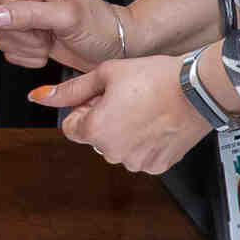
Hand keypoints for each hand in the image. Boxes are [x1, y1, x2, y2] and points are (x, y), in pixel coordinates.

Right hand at [0, 0, 125, 72]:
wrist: (117, 47)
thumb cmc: (101, 27)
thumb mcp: (66, 17)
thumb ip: (27, 14)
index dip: (11, 19)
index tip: (36, 27)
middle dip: (22, 36)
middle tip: (47, 35)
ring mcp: (26, 14)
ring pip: (1, 37)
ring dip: (26, 48)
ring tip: (50, 42)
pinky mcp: (28, 33)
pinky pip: (9, 49)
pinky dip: (27, 56)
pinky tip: (47, 50)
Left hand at [35, 57, 208, 174]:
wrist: (198, 90)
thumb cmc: (156, 78)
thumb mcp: (104, 74)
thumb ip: (69, 90)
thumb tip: (40, 97)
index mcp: (96, 131)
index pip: (70, 127)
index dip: (84, 109)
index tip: (101, 98)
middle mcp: (115, 152)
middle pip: (94, 137)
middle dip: (103, 119)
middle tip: (126, 100)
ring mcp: (138, 162)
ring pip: (117, 147)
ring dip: (123, 131)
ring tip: (143, 109)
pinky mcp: (159, 165)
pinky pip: (139, 155)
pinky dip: (143, 142)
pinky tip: (154, 122)